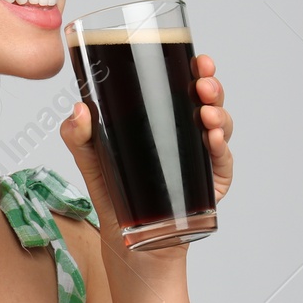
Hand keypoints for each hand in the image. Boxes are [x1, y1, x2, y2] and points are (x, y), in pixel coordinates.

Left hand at [59, 53, 234, 237]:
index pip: (183, 86)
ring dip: (219, 114)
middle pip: (207, 100)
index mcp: (163, 118)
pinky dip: (222, 148)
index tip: (197, 60)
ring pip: (221, 126)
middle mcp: (186, 133)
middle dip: (210, 86)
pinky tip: (214, 140)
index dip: (195, 69)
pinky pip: (223, 162)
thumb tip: (79, 110)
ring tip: (207, 114)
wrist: (128, 241)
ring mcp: (201, 157)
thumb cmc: (114, 194)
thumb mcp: (92, 161)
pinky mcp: (210, 184)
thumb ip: (79, 136)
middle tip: (202, 84)